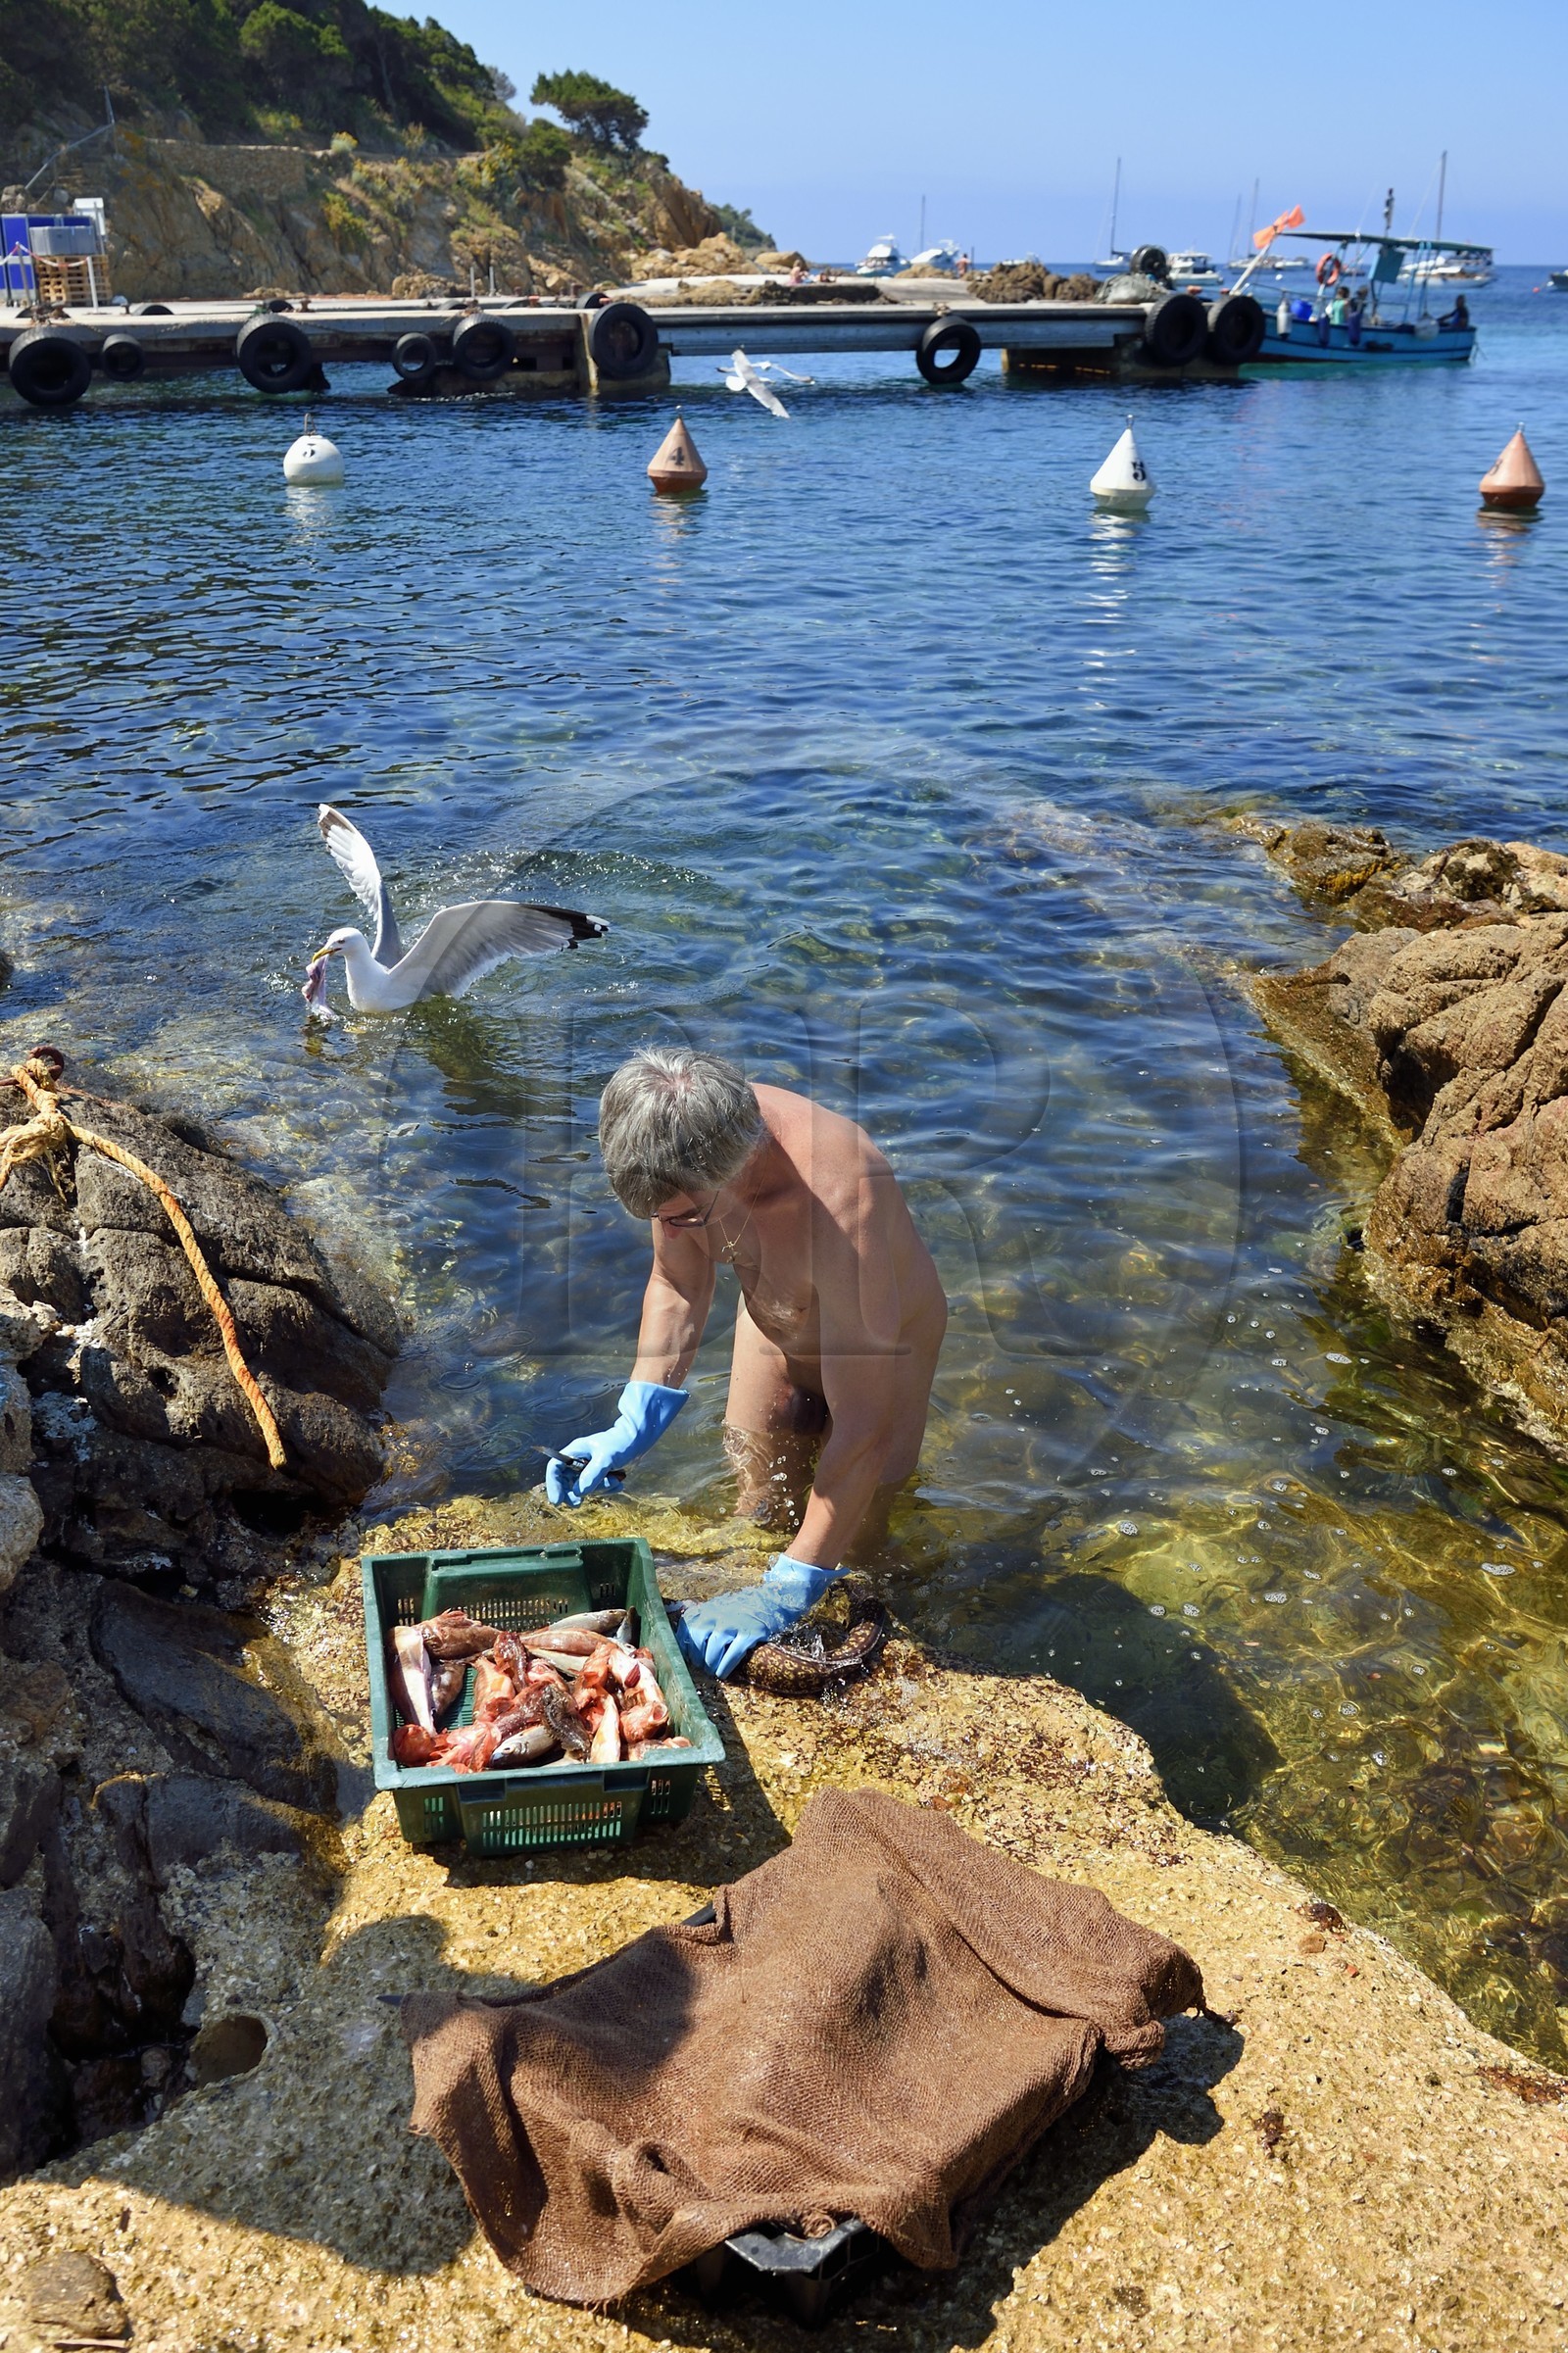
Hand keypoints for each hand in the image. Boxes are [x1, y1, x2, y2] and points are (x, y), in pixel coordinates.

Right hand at [545, 1380, 686, 1505]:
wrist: (638, 1441)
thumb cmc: (620, 1444)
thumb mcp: (606, 1458)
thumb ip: (592, 1474)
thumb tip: (578, 1492)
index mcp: (575, 1452)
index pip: (555, 1468)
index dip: (553, 1484)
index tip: (557, 1500)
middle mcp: (578, 1461)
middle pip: (566, 1482)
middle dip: (574, 1493)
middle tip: (579, 1503)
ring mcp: (588, 1470)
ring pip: (584, 1488)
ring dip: (599, 1490)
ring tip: (615, 1481)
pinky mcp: (599, 1476)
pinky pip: (597, 1489)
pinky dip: (607, 1489)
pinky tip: (619, 1484)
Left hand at [675, 1555, 838, 1680]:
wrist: (773, 1598)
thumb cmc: (742, 1608)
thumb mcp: (718, 1608)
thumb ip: (702, 1620)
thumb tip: (686, 1645)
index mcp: (705, 1609)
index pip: (684, 1632)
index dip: (685, 1649)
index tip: (689, 1658)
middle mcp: (716, 1615)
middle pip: (697, 1642)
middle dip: (698, 1659)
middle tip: (704, 1667)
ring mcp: (732, 1624)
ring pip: (712, 1650)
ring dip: (711, 1665)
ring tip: (714, 1672)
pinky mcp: (749, 1633)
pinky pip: (732, 1654)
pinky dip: (725, 1667)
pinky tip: (724, 1673)